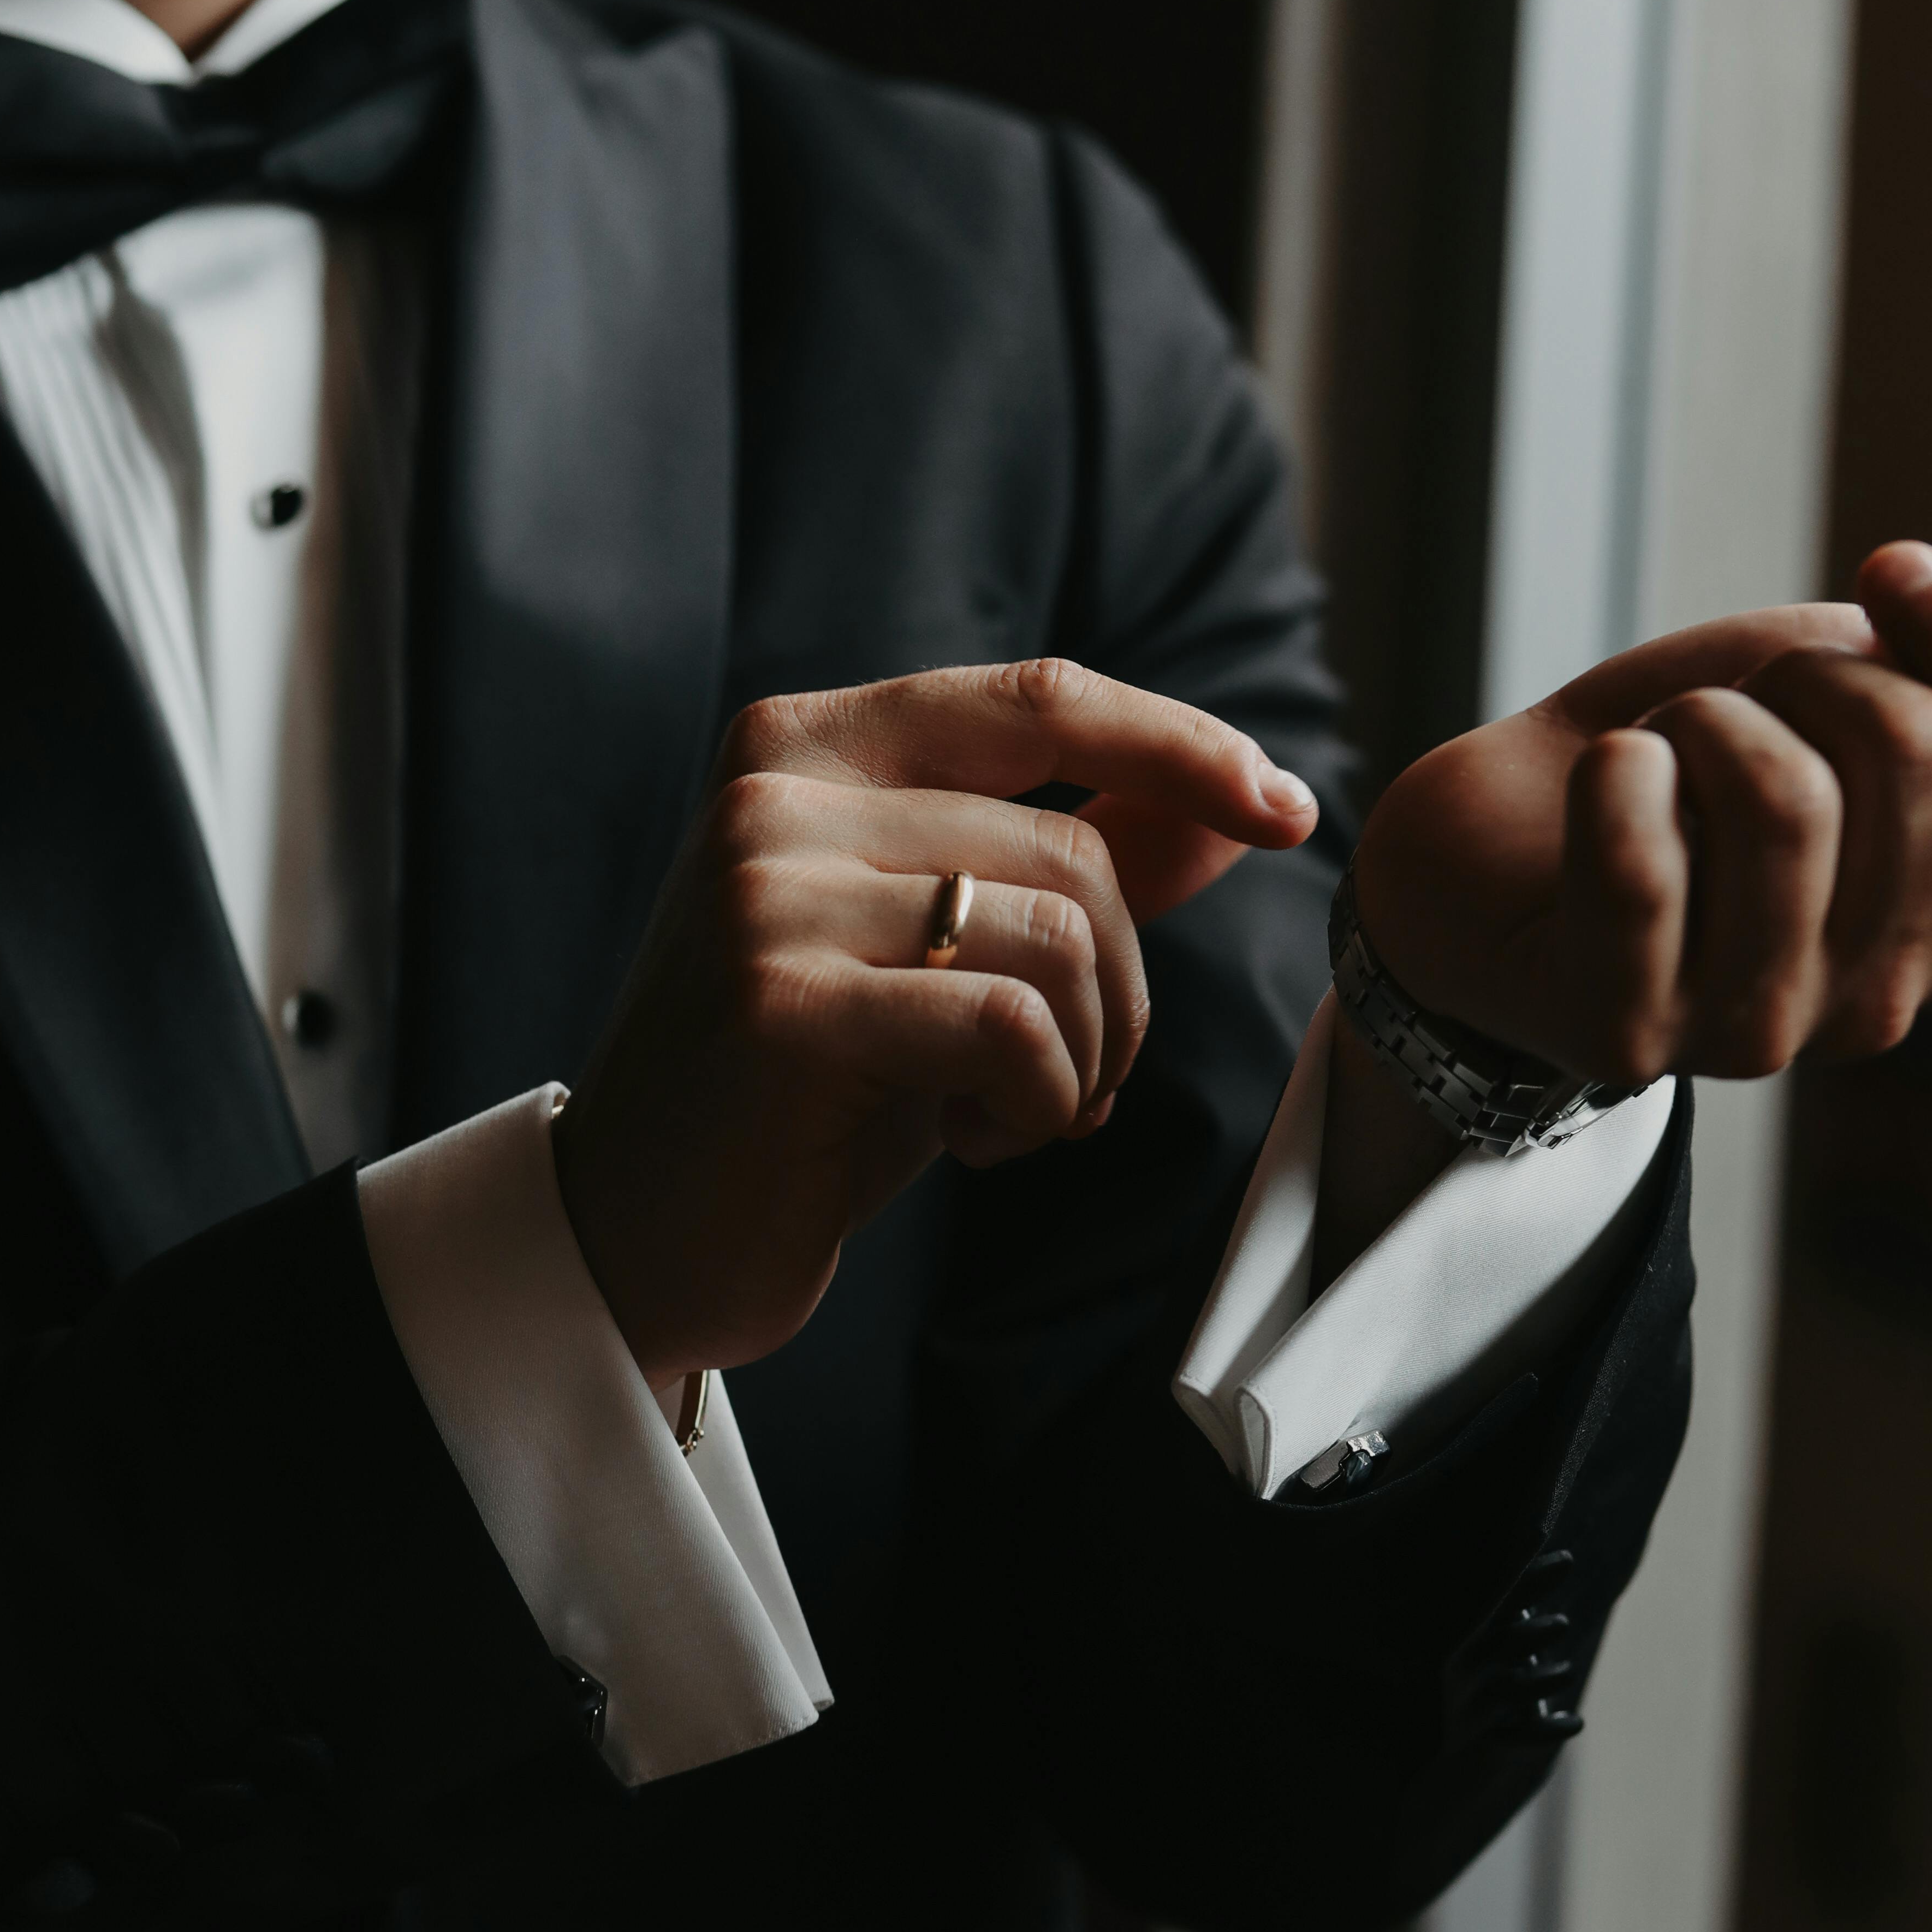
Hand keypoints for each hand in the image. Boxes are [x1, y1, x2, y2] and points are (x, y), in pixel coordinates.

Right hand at [552, 657, 1320, 1385]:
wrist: (641, 1232)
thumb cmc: (804, 1092)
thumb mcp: (948, 957)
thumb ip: (1072, 862)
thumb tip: (1235, 805)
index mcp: (805, 744)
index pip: (1039, 699)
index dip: (1182, 746)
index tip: (1290, 810)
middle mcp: (773, 792)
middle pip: (1069, 846)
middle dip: (1122, 985)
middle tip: (1077, 1081)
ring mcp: (766, 892)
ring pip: (1054, 933)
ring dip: (1084, 1053)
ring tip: (1018, 1114)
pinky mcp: (781, 1003)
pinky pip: (1010, 1023)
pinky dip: (1039, 1100)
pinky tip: (977, 1144)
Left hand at [1351, 543, 1931, 1087]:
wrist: (1490, 836)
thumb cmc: (1680, 763)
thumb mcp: (1838, 679)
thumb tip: (1919, 579)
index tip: (1890, 572)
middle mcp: (1882, 999)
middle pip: (1923, 749)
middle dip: (1806, 675)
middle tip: (1730, 712)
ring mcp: (1759, 1033)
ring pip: (1786, 801)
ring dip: (1701, 722)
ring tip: (1655, 760)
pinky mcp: (1626, 1040)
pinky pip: (1645, 872)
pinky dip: (1614, 777)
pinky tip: (1605, 782)